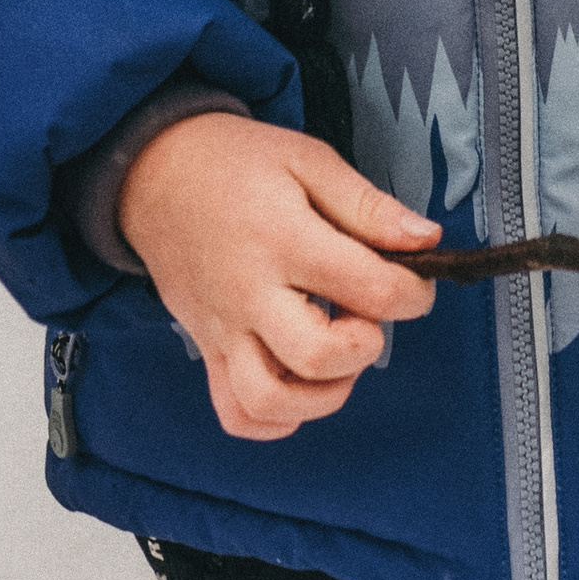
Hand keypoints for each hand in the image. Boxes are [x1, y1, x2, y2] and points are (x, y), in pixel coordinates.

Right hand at [119, 116, 438, 441]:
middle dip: (364, 347)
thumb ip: (370, 206)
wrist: (152, 173)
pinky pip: (236, 412)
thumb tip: (426, 240)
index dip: (413, 294)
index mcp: (284, 239)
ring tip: (336, 356)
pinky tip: (300, 383)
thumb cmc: (234, 163)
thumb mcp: (309, 160)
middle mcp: (250, 294)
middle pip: (318, 357)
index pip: (370, 289)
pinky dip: (276, 419)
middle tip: (363, 316)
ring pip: (272, 401)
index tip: (414, 282)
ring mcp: (224, 329)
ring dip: (323, 394)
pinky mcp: (206, 348)